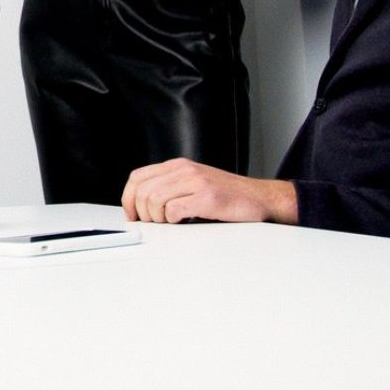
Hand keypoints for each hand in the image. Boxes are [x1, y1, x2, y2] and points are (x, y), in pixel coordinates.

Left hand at [122, 158, 298, 224]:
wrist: (261, 198)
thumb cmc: (227, 196)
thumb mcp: (193, 183)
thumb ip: (169, 188)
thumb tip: (140, 206)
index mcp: (177, 166)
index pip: (137, 177)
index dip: (128, 198)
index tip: (132, 215)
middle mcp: (184, 170)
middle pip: (142, 191)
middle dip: (142, 213)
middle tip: (154, 224)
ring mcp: (196, 182)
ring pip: (154, 200)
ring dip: (158, 218)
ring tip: (171, 223)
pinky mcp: (207, 197)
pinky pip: (174, 210)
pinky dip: (174, 221)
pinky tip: (185, 222)